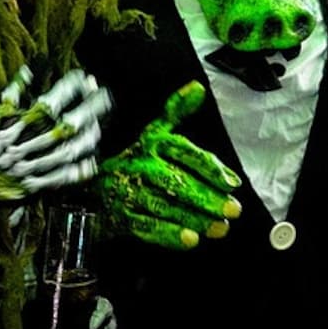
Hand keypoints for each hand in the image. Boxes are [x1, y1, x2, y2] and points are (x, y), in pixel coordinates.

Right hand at [0, 66, 112, 210]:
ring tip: (101, 126)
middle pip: (64, 125)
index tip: (85, 78)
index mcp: (12, 126)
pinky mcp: (29, 187)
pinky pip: (58, 179)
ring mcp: (28, 167)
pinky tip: (93, 163)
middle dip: (87, 109)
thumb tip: (29, 71)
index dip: (69, 90)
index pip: (48, 103)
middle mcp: (23, 145)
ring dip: (86, 138)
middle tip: (105, 96)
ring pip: (65, 152)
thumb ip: (9, 96)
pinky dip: (76, 172)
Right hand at [96, 81, 241, 249]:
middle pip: (176, 182)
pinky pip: (148, 226)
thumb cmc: (136, 160)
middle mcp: (140, 165)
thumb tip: (198, 89)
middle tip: (232, 209)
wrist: (95, 187)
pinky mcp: (122, 216)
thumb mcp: (154, 132)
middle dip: (207, 198)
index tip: (232, 183)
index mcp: (152, 143)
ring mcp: (129, 191)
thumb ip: (177, 111)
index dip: (210, 168)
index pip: (185, 153)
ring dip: (194, 218)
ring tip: (220, 228)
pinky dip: (169, 235)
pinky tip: (190, 239)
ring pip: (165, 206)